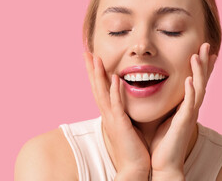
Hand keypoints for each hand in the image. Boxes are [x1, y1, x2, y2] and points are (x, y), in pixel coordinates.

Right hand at [83, 52, 149, 179]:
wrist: (134, 167)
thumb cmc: (133, 146)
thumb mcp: (127, 123)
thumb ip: (124, 110)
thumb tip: (125, 100)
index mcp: (110, 113)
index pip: (100, 89)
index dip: (95, 73)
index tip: (92, 58)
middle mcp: (107, 114)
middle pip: (96, 87)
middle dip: (91, 70)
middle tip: (87, 53)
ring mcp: (112, 119)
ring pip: (103, 93)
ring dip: (99, 75)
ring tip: (96, 59)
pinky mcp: (120, 124)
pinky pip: (117, 104)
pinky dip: (115, 91)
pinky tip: (115, 77)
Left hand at [150, 43, 216, 179]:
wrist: (163, 163)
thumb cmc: (163, 141)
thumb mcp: (165, 115)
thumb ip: (166, 102)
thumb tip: (157, 88)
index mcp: (186, 105)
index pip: (195, 81)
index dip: (201, 66)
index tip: (204, 50)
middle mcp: (191, 108)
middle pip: (201, 80)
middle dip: (204, 62)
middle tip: (207, 45)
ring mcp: (189, 115)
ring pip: (198, 88)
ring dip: (198, 71)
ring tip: (197, 55)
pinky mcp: (184, 123)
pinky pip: (188, 104)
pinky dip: (190, 91)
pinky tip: (189, 79)